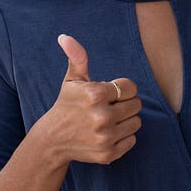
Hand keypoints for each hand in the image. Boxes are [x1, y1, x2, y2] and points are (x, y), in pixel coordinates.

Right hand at [40, 34, 140, 165]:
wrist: (53, 140)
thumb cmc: (67, 105)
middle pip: (136, 105)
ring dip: (126, 120)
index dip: (122, 89)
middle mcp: (101, 116)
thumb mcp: (72, 80)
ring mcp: (105, 137)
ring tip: (108, 120)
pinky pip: (132, 140)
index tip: (110, 93)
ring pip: (136, 123)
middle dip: (125, 104)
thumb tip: (65, 37)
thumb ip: (76, 57)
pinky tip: (107, 133)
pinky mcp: (108, 154)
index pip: (131, 87)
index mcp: (95, 94)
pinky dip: (123, 137)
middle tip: (108, 107)